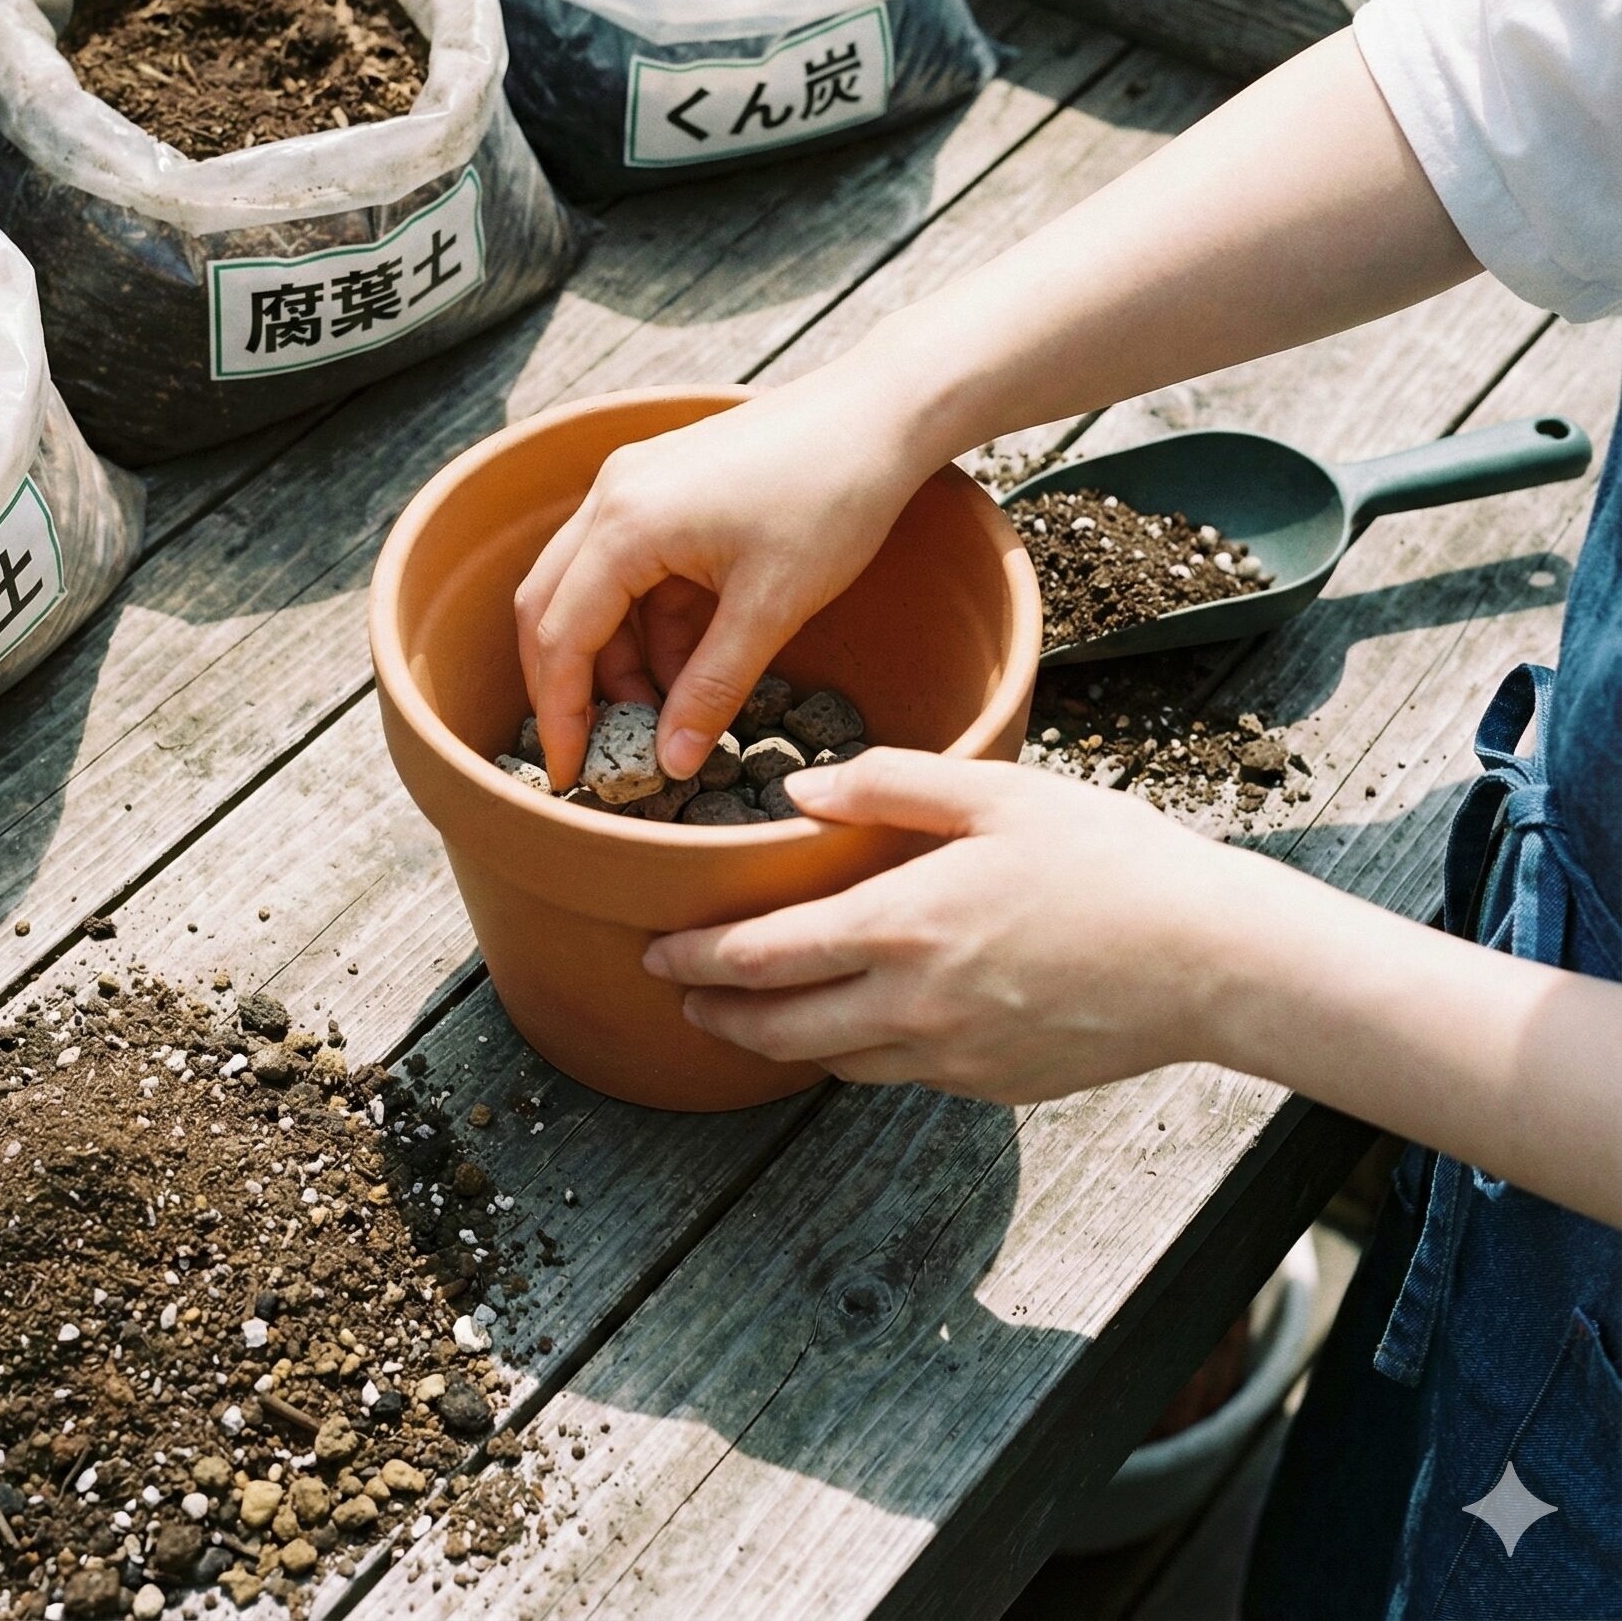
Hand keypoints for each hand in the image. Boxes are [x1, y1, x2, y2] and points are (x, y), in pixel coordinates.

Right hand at [514, 353, 933, 787]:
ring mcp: (633, 485)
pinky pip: (629, 567)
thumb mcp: (772, 609)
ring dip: (618, 657)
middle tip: (600, 751)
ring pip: (590, 590)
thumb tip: (673, 762)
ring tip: (670, 711)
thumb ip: (712, 689)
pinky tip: (690, 662)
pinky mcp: (662, 486)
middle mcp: (611, 497)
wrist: (881, 413)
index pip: (561, 637)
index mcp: (625, 525)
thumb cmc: (833, 496)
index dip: (560, 715)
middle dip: (572, 687)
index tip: (570, 775)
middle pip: (551, 610)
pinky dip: (648, 622)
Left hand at [643, 750, 1259, 1097]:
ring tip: (748, 1015)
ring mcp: (951, 1056)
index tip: (658, 950)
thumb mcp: (996, 793)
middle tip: (680, 993)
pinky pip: (895, 1073)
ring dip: (776, 1041)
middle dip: (716, 1011)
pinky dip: (853, 1051)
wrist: (1210, 959)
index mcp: (902, 925)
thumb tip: (798, 792)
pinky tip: (853, 1023)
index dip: (699, 957)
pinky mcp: (990, 1084)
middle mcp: (912, 1004)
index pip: (763, 955)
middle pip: (778, 1027)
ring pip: (831, 1061)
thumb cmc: (1109, 860)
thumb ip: (886, 786)